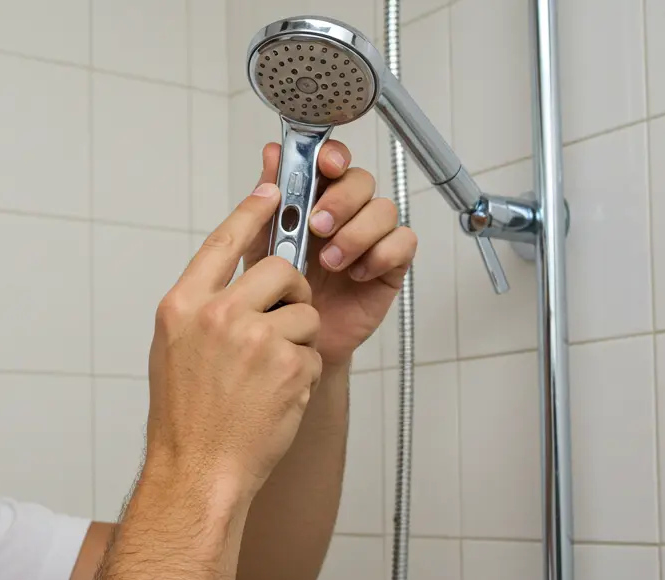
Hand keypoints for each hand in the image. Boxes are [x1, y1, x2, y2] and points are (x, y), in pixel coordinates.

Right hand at [145, 183, 323, 503]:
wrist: (198, 471)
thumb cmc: (186, 418)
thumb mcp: (174, 349)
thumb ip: (202, 307)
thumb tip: (237, 279)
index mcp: (183, 306)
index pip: (223, 242)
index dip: (251, 212)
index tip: (273, 189)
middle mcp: (217, 315)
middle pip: (278, 271)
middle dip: (291, 293)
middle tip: (281, 323)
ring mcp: (255, 339)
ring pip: (304, 312)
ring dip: (298, 340)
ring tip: (269, 376)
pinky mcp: (289, 365)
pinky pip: (313, 350)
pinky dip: (302, 373)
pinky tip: (276, 397)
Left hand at [242, 140, 417, 366]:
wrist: (292, 341)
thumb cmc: (277, 292)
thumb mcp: (261, 245)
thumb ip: (267, 202)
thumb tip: (272, 154)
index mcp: (314, 200)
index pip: (334, 162)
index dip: (333, 157)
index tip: (325, 166)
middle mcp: (346, 214)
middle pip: (361, 181)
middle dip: (340, 200)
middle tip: (317, 226)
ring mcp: (370, 238)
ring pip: (384, 210)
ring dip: (356, 232)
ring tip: (330, 262)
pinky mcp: (389, 264)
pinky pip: (403, 242)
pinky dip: (380, 254)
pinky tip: (356, 275)